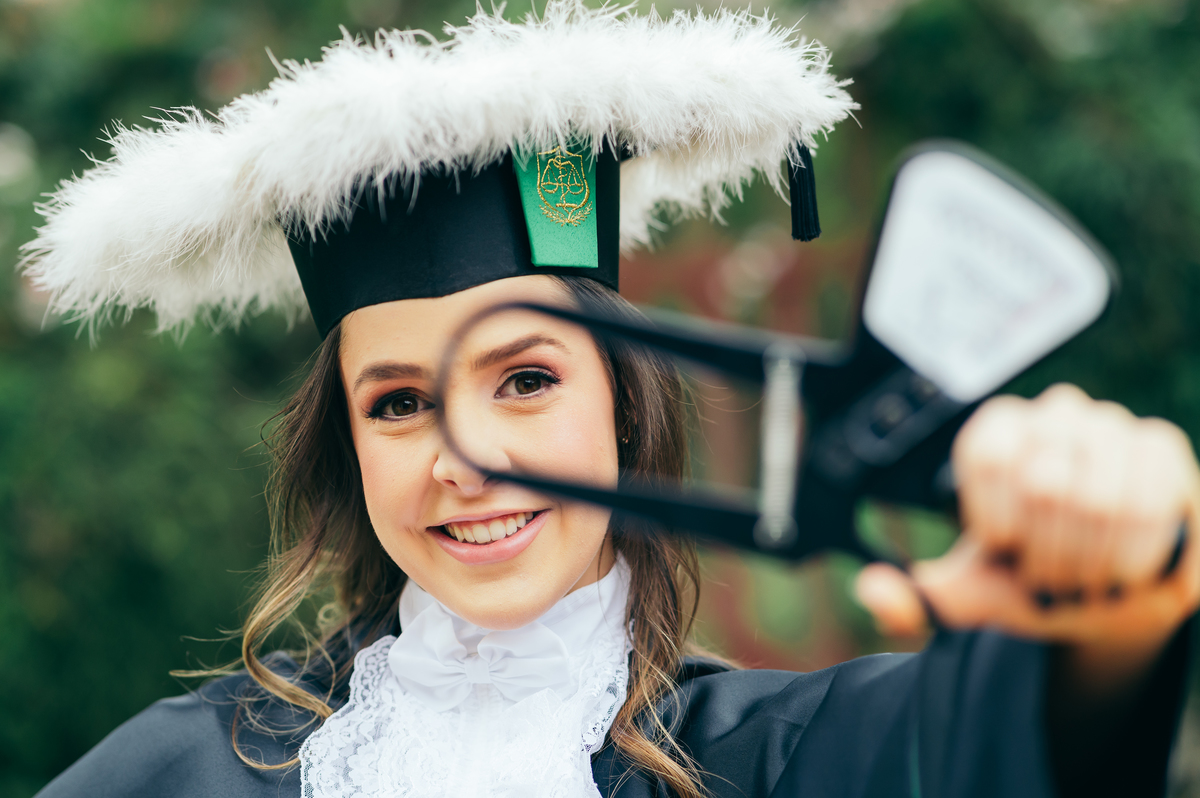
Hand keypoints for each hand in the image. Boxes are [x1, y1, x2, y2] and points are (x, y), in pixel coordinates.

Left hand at [856, 384, 1199, 694]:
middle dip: (1048, 556)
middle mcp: (1054, 413)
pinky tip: (1127, 573)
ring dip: (1092, 561)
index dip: (999, 522)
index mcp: (999, 432)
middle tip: (1053, 580)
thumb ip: (913, 601)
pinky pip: (1152, 499)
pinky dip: (1134, 556)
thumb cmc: (1033, 581)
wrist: (1106, 593)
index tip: (1007, 550)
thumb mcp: (970, 597)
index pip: (988, 456)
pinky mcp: (1161, 447)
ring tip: (1089, 580)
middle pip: (1045, 482)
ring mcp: (1112, 426)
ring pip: (1100, 495)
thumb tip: (873, 591)